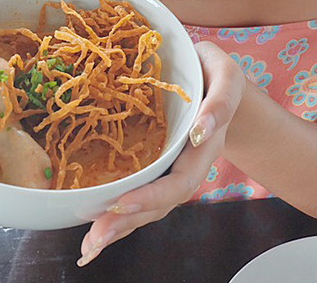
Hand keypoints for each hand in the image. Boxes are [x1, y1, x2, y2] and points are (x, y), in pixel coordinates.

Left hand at [76, 40, 245, 266]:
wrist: (217, 81)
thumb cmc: (216, 73)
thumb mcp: (226, 73)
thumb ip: (221, 100)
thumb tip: (203, 129)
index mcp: (206, 144)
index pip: (181, 179)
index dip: (153, 195)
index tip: (122, 204)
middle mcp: (189, 164)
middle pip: (163, 202)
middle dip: (129, 220)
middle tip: (96, 236)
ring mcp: (174, 168)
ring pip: (150, 206)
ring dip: (120, 226)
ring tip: (90, 244)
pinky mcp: (158, 167)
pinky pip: (141, 194)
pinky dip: (119, 215)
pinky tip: (95, 231)